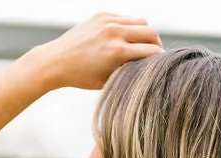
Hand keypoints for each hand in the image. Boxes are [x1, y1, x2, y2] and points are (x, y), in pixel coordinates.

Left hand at [42, 12, 162, 90]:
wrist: (57, 60)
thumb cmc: (82, 77)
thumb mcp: (109, 80)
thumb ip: (129, 71)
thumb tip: (147, 66)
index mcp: (117, 52)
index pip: (151, 51)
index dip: (160, 59)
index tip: (162, 65)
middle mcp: (114, 33)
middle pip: (150, 32)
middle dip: (157, 43)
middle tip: (156, 53)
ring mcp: (108, 21)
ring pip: (141, 21)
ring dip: (145, 33)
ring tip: (143, 44)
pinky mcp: (101, 14)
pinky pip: (125, 17)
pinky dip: (130, 27)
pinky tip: (127, 38)